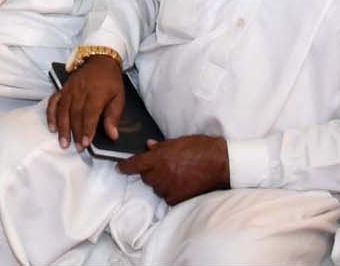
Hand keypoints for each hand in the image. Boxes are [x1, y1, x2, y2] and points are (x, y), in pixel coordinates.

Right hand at [47, 52, 127, 148]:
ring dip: (62, 127)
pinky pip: (54, 102)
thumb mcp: (119, 97)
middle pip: (75, 115)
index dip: (87, 130)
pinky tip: (52, 127)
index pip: (90, 114)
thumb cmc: (111, 81)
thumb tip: (113, 135)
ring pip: (63, 111)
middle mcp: (80, 92)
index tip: (86, 144)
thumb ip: (114, 116)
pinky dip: (51, 115)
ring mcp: (69, 90)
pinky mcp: (62, 88)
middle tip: (76, 148)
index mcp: (96, 94)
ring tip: (63, 142)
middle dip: (75, 133)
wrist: (100, 60)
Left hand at [116, 134, 230, 204]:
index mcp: (158, 158)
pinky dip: (171, 192)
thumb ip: (160, 147)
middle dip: (150, 172)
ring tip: (177, 174)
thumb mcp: (177, 142)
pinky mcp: (178, 198)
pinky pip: (167, 197)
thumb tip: (148, 147)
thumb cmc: (200, 147)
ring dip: (161, 182)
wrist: (220, 163)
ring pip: (156, 187)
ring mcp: (168, 187)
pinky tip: (182, 184)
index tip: (119, 168)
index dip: (124, 167)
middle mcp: (160, 174)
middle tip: (164, 167)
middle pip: (145, 177)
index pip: (134, 165)